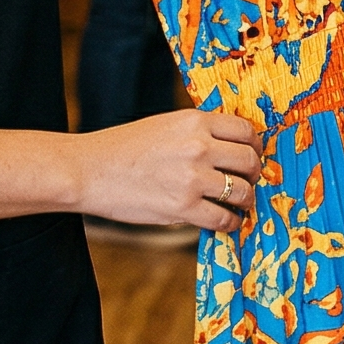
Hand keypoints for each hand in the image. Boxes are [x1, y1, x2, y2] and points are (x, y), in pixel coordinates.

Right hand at [76, 109, 258, 231]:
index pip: (245, 130)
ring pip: (242, 191)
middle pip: (249, 160)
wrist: (89, 171)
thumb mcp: (164, 125)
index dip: (255, 145)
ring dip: (245, 200)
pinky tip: (226, 221)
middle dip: (254, 173)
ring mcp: (193, 178)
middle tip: (249, 180)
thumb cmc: (122, 148)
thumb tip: (227, 147)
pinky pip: (223, 218)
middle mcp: (199, 146)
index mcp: (194, 121)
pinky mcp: (183, 207)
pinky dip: (230, 222)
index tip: (254, 154)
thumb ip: (196, 132)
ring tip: (240, 204)